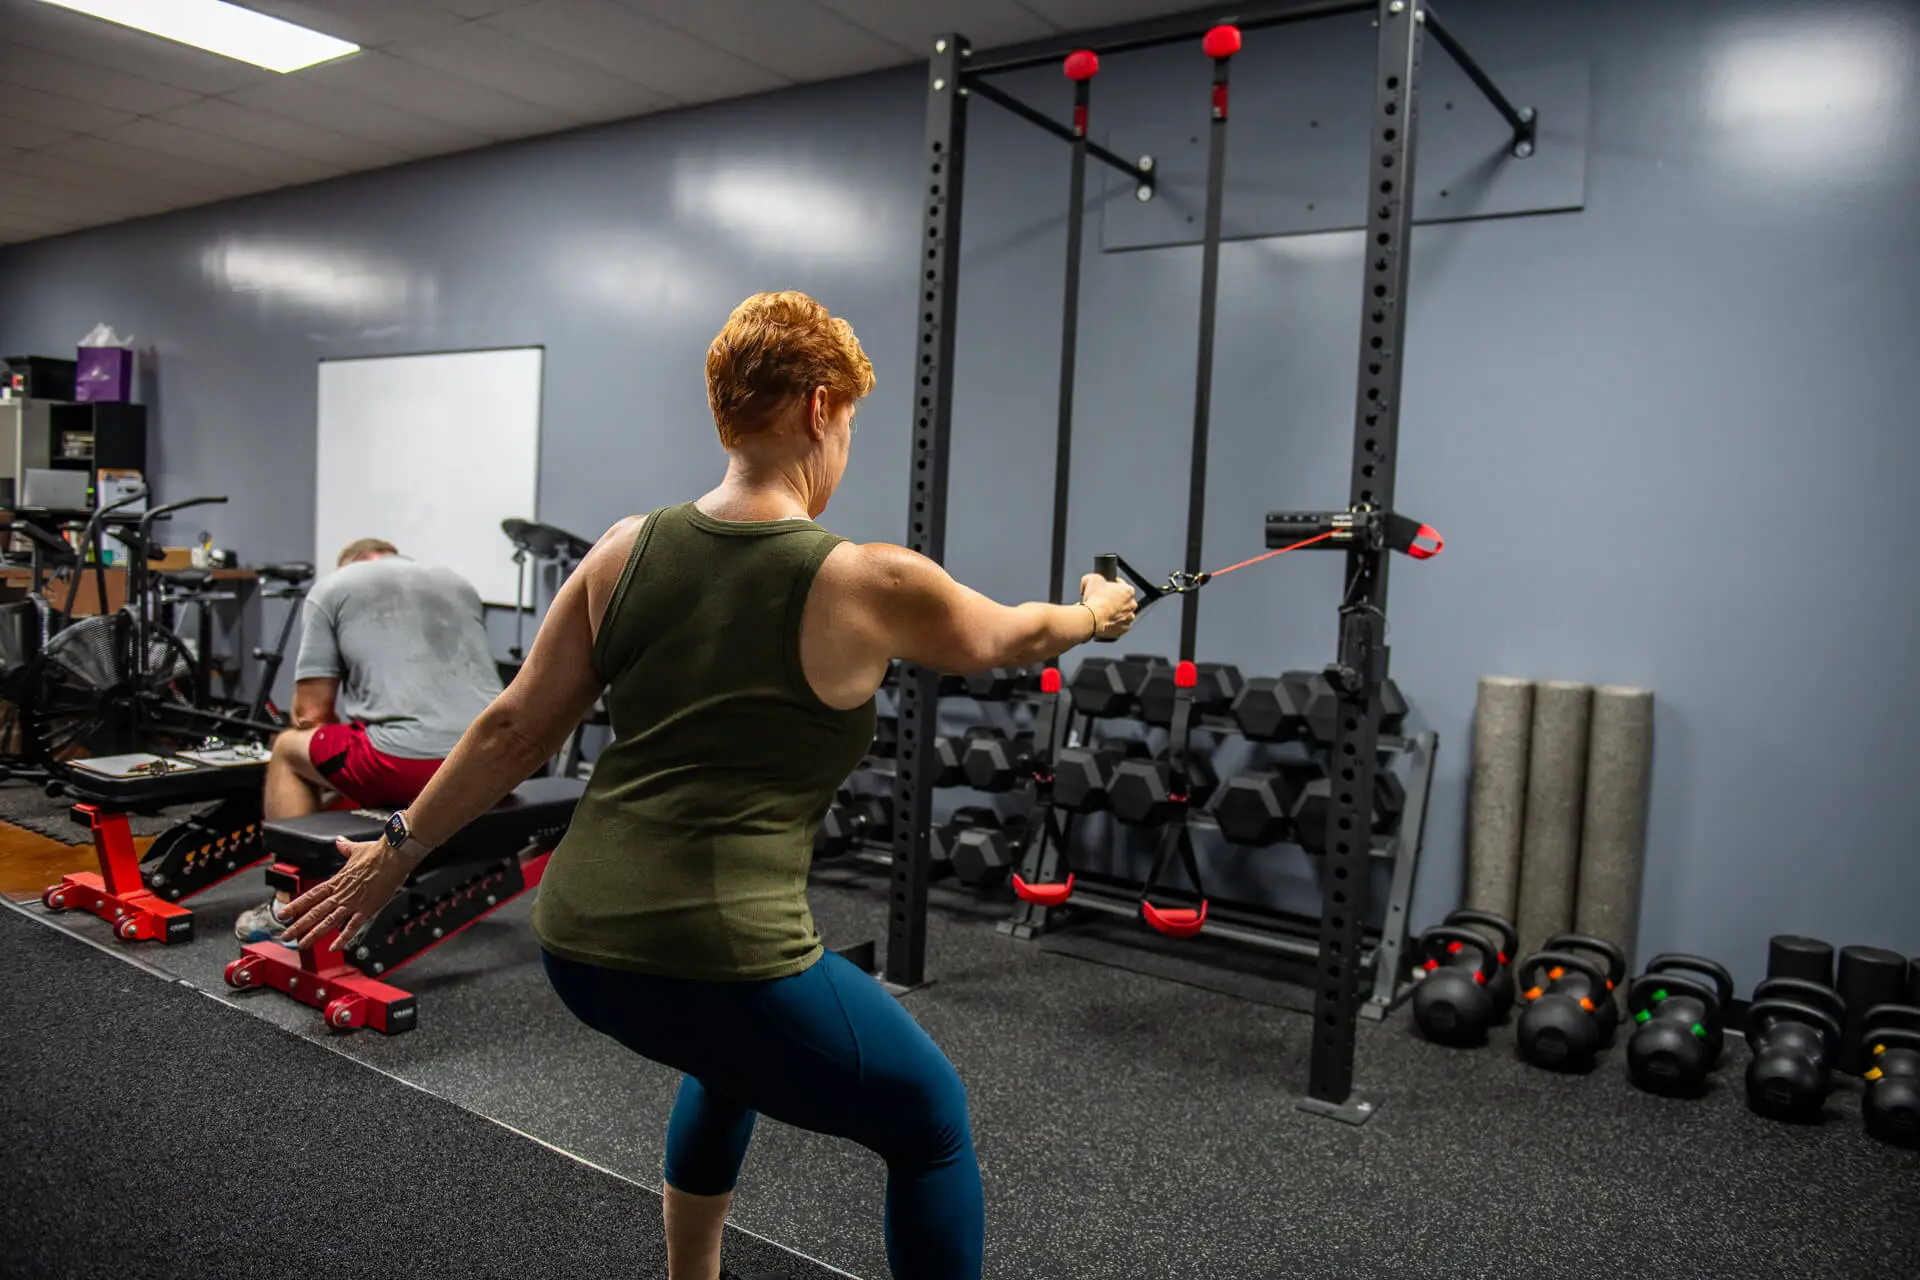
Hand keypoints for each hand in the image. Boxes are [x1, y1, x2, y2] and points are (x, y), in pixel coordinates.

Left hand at [281, 836, 413, 952]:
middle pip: (315, 912)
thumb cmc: (378, 853)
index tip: (283, 914)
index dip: (296, 905)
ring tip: (303, 944)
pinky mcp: (368, 909)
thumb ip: (346, 848)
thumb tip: (340, 842)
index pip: (311, 895)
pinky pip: (353, 927)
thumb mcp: (357, 849)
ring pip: (329, 921)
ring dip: (314, 934)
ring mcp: (353, 903)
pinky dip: (343, 938)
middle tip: (286, 936)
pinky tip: (334, 947)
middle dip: (299, 925)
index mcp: (338, 881)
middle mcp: (342, 894)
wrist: (394, 856)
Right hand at [1078, 575, 1137, 639]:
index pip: (1121, 584)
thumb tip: (1091, 580)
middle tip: (1103, 600)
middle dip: (1115, 600)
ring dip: (1115, 613)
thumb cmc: (1095, 599)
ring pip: (1123, 614)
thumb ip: (1094, 577)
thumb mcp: (1091, 579)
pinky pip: (1119, 626)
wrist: (1092, 618)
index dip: (1112, 584)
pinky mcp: (1123, 630)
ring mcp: (1128, 618)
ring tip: (1104, 613)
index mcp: (1128, 591)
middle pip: (1124, 600)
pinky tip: (1105, 621)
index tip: (1106, 587)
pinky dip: (1113, 624)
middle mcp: (1132, 605)